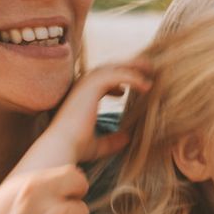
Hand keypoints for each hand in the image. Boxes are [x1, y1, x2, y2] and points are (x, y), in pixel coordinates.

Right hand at [15, 63, 151, 174]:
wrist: (63, 146)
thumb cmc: (75, 147)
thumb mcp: (98, 145)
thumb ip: (112, 140)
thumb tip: (127, 138)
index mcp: (81, 96)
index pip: (101, 80)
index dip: (115, 82)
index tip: (125, 91)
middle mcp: (83, 86)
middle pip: (109, 68)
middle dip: (128, 66)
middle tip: (147, 68)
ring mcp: (87, 83)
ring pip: (114, 67)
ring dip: (133, 67)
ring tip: (151, 69)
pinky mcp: (93, 85)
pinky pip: (118, 75)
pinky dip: (133, 78)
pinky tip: (146, 86)